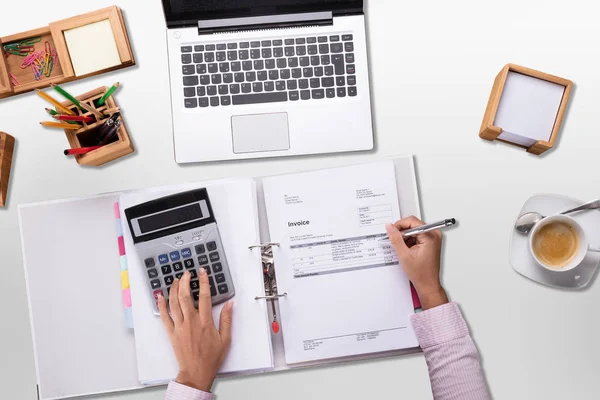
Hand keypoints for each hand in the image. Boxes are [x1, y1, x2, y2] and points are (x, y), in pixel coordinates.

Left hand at [158, 269, 232, 391]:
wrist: (196, 372)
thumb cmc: (211, 357)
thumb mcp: (225, 339)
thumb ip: (227, 320)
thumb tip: (230, 304)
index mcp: (205, 322)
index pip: (204, 297)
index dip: (203, 282)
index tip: (202, 272)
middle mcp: (191, 322)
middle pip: (185, 296)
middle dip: (185, 282)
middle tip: (186, 273)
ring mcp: (180, 327)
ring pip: (174, 304)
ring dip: (173, 290)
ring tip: (175, 280)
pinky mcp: (172, 333)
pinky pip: (164, 316)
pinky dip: (161, 305)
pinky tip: (160, 296)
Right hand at [386, 216, 448, 309]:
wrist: (427, 283)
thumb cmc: (421, 273)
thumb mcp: (404, 255)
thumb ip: (396, 239)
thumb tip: (390, 227)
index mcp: (430, 236)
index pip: (412, 221)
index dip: (399, 225)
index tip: (391, 231)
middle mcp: (434, 234)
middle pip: (413, 224)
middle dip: (402, 233)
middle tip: (397, 243)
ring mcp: (433, 237)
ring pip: (413, 230)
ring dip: (405, 238)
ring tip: (404, 250)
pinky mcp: (430, 241)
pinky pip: (416, 235)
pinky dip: (409, 241)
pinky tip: (407, 250)